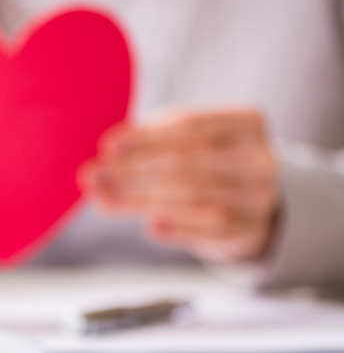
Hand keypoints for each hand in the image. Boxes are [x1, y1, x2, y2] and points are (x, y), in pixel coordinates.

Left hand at [79, 108, 278, 262]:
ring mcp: (258, 196)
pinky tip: (150, 227)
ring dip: (141, 199)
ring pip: (192, 197)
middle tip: (93, 175)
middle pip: (186, 161)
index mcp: (246, 121)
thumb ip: (155, 138)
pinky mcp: (249, 229)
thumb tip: (107, 150)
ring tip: (104, 200)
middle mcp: (258, 157)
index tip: (106, 146)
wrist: (251, 201)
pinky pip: (208, 231)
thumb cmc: (208, 160)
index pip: (188, 123)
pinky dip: (177, 229)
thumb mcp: (192, 139)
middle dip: (133, 169)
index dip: (144, 135)